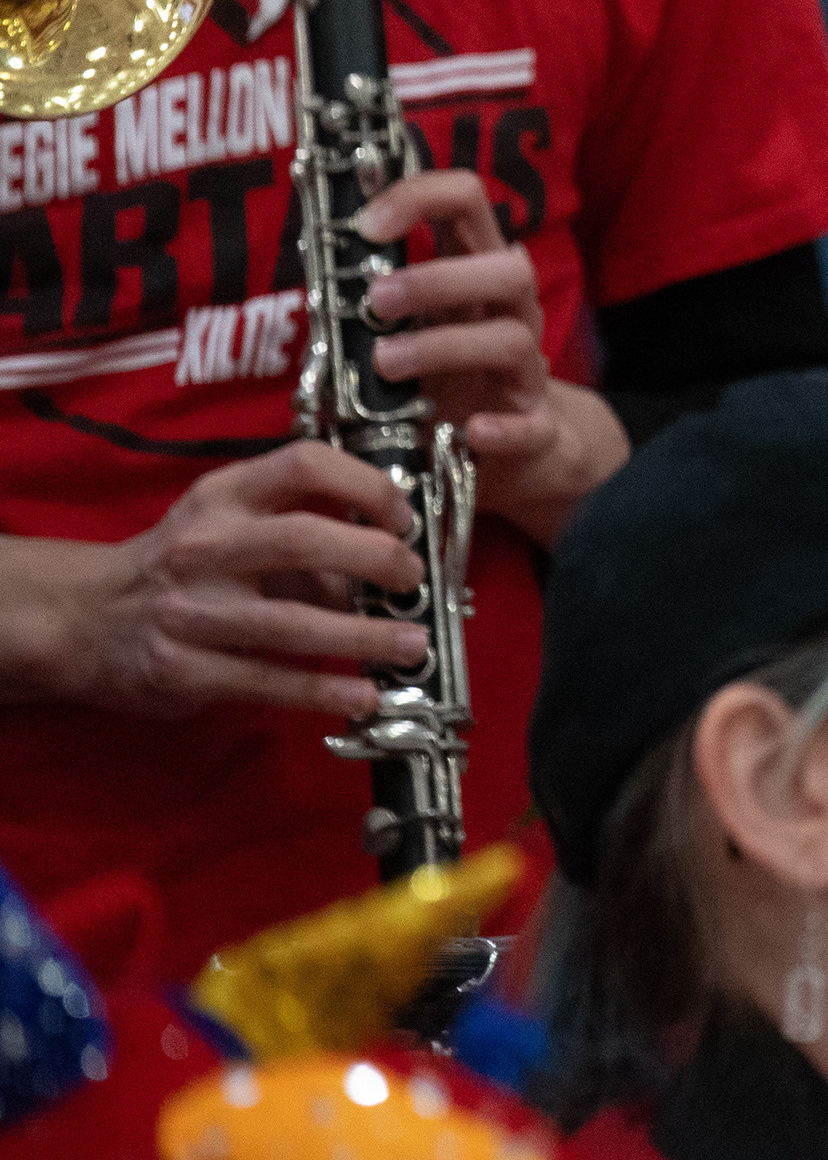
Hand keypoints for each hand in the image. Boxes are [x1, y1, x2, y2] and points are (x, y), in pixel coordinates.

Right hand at [51, 444, 427, 718]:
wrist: (81, 617)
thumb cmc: (179, 565)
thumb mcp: (230, 527)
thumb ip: (303, 541)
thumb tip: (389, 564)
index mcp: (224, 497)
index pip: (304, 464)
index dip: (366, 485)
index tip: (404, 515)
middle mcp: (206, 547)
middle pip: (305, 540)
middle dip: (377, 558)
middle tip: (414, 579)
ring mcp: (190, 611)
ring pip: (292, 623)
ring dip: (365, 636)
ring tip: (413, 645)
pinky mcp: (183, 669)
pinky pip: (266, 680)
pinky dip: (322, 690)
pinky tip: (363, 696)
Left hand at [357, 171, 624, 541]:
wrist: (520, 453)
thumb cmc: (447, 384)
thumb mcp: (410, 334)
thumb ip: (368, 312)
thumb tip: (307, 285)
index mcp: (476, 278)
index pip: (468, 203)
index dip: (422, 196)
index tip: (367, 225)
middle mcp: (510, 317)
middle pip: (509, 270)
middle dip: (439, 279)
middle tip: (378, 302)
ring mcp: (526, 373)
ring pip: (512, 340)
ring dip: (445, 346)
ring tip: (387, 364)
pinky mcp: (535, 430)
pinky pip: (531, 426)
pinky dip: (501, 428)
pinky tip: (467, 432)